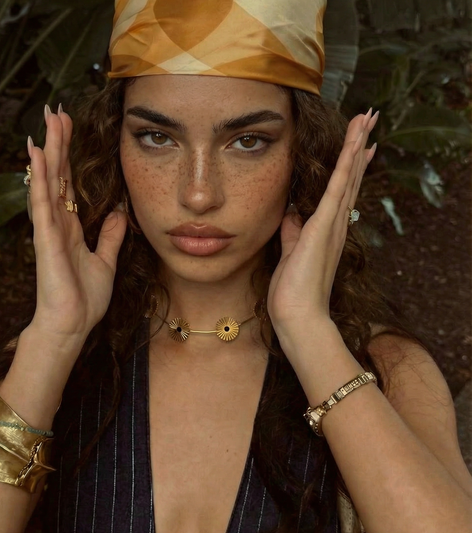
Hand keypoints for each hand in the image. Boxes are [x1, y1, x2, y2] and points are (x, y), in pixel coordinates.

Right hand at [27, 105, 126, 342]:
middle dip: (58, 144)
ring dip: (48, 151)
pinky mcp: (46, 239)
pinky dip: (41, 178)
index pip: (69, 184)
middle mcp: (58, 223)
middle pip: (58, 175)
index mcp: (71, 227)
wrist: (73, 324)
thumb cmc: (85, 298)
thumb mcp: (106, 260)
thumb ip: (110, 236)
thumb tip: (118, 213)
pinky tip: (37, 154)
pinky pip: (43, 203)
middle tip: (56, 112)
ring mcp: (49, 229)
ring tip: (46, 122)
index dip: (70, 158)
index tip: (69, 131)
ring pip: (48, 182)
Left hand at [267, 109, 377, 342]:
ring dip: (356, 145)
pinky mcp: (324, 227)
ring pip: (348, 176)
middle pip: (351, 178)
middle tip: (369, 120)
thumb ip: (292, 230)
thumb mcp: (289, 252)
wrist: (298, 317)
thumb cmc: (293, 292)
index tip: (359, 145)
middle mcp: (336, 224)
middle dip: (358, 146)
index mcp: (327, 230)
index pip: (342, 191)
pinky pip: (338, 189)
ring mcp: (333, 225)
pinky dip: (346, 165)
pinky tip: (356, 144)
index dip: (350, 166)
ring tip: (367, 118)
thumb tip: (291, 211)